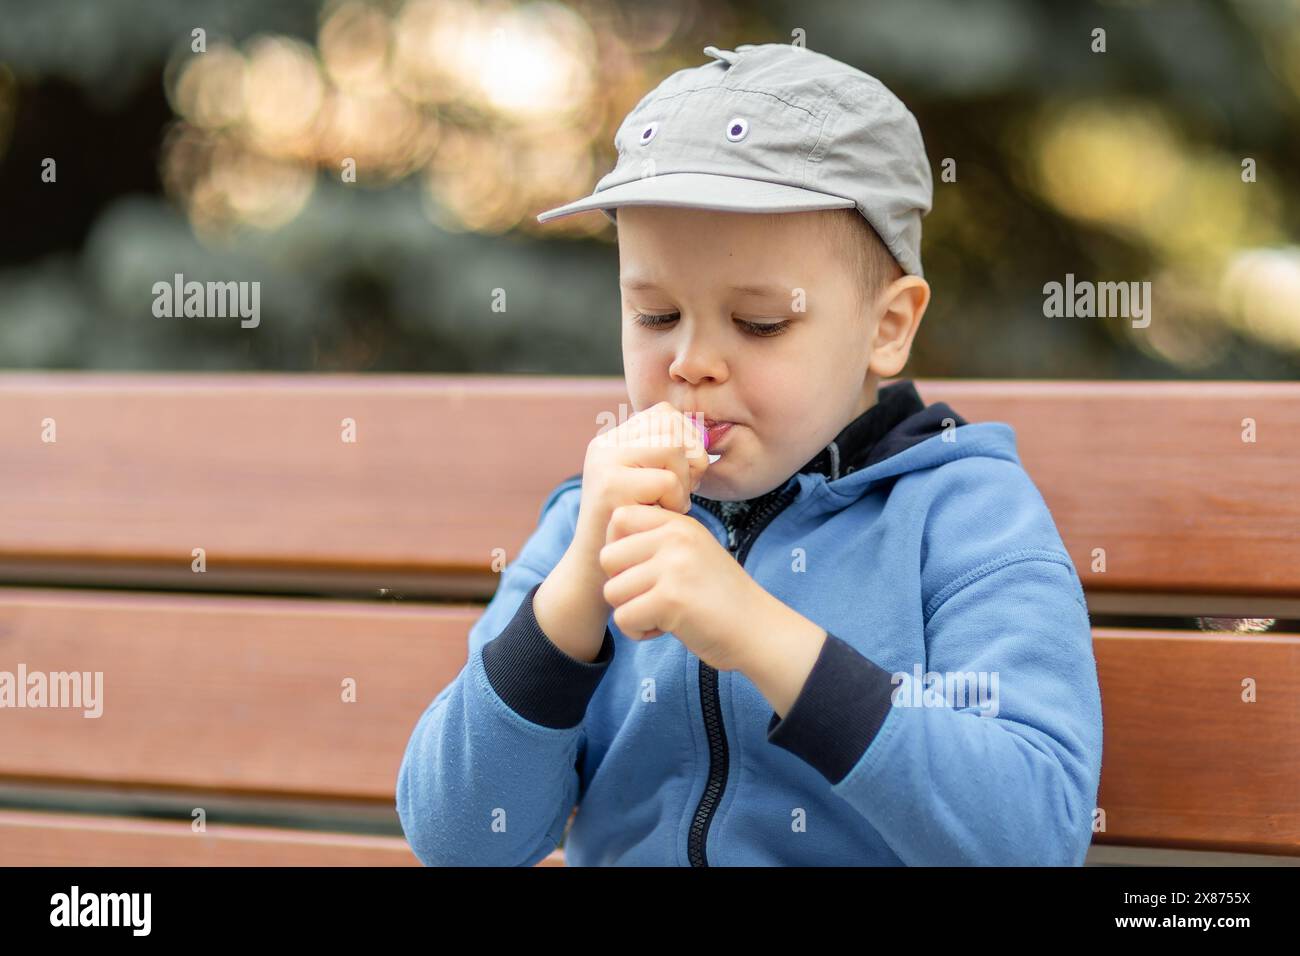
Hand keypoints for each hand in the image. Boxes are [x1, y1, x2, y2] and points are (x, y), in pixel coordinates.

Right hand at [568, 401, 710, 576]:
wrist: (597, 570)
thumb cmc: (638, 528)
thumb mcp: (652, 484)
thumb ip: (669, 456)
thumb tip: (705, 436)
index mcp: (613, 440)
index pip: (665, 415)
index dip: (687, 440)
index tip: (685, 473)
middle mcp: (605, 444)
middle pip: (672, 426)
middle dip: (691, 459)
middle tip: (683, 490)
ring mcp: (604, 462)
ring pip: (673, 448)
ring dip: (684, 481)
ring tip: (671, 503)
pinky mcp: (610, 486)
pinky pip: (668, 480)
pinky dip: (676, 501)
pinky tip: (662, 516)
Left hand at [599, 502, 760, 671]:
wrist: (759, 630)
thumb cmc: (721, 597)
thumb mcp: (694, 553)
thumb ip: (657, 543)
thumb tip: (608, 547)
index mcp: (679, 524)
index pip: (619, 517)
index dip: (618, 548)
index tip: (640, 570)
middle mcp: (675, 538)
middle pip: (607, 558)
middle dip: (622, 585)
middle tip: (652, 598)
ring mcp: (673, 567)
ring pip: (611, 591)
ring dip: (632, 611)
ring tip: (663, 614)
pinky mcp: (670, 600)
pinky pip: (623, 618)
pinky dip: (639, 632)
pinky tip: (667, 629)